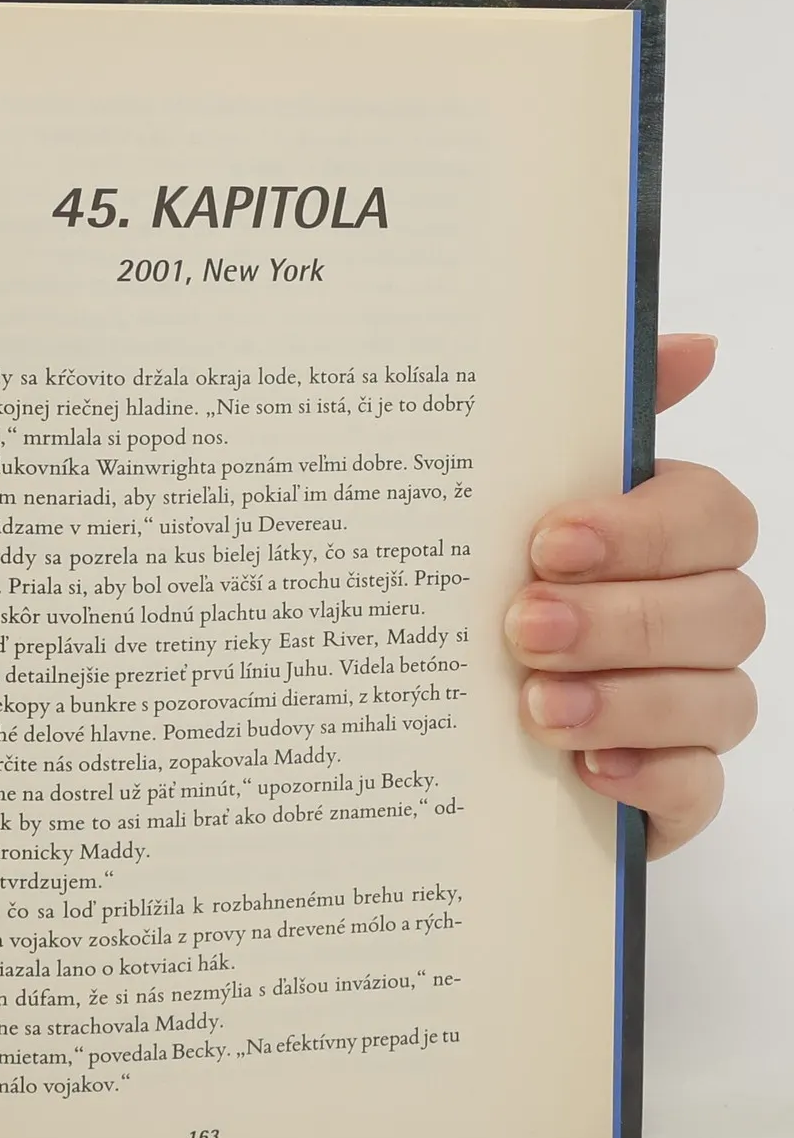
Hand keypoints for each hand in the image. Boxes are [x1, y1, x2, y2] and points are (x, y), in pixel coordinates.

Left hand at [505, 334, 761, 856]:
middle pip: (725, 610)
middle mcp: (691, 621)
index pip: (713, 517)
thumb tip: (698, 345)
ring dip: (627, 699)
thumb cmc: (475, 587)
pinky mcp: (670, 792)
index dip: (644, 530)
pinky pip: (702, 788)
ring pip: (720, 700)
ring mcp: (688, 711)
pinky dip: (651, 776)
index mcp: (662, 539)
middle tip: (522, 625)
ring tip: (533, 705)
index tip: (548, 542)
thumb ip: (583, 421)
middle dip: (624, 619)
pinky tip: (587, 770)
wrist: (412, 715)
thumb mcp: (498, 499)